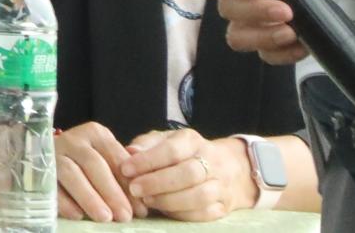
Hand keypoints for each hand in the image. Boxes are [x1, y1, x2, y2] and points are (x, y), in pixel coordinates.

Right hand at [55, 122, 134, 221]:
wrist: (55, 159)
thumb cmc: (91, 167)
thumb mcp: (109, 163)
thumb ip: (124, 175)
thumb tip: (144, 198)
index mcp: (95, 134)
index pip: (115, 157)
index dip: (128, 184)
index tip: (140, 208)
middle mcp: (73, 139)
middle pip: (92, 163)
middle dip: (110, 191)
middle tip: (124, 216)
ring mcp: (53, 153)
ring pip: (70, 172)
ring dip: (88, 196)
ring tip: (104, 218)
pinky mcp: (38, 168)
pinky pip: (50, 185)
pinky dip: (64, 201)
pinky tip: (78, 215)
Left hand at [122, 132, 248, 221]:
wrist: (229, 167)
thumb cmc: (184, 153)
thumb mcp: (164, 140)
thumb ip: (146, 144)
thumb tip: (129, 152)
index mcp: (192, 140)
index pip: (171, 150)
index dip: (147, 161)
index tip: (125, 169)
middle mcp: (211, 161)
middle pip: (188, 174)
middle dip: (158, 183)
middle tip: (134, 189)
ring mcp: (220, 184)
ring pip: (199, 196)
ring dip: (169, 201)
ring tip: (146, 201)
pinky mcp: (224, 205)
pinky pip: (205, 214)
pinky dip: (183, 214)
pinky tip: (164, 211)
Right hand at [217, 0, 339, 63]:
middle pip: (228, 7)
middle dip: (254, 12)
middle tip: (285, 10)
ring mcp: (254, 18)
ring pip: (238, 35)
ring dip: (261, 37)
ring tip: (290, 32)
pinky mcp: (273, 37)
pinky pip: (266, 55)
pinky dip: (282, 55)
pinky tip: (302, 47)